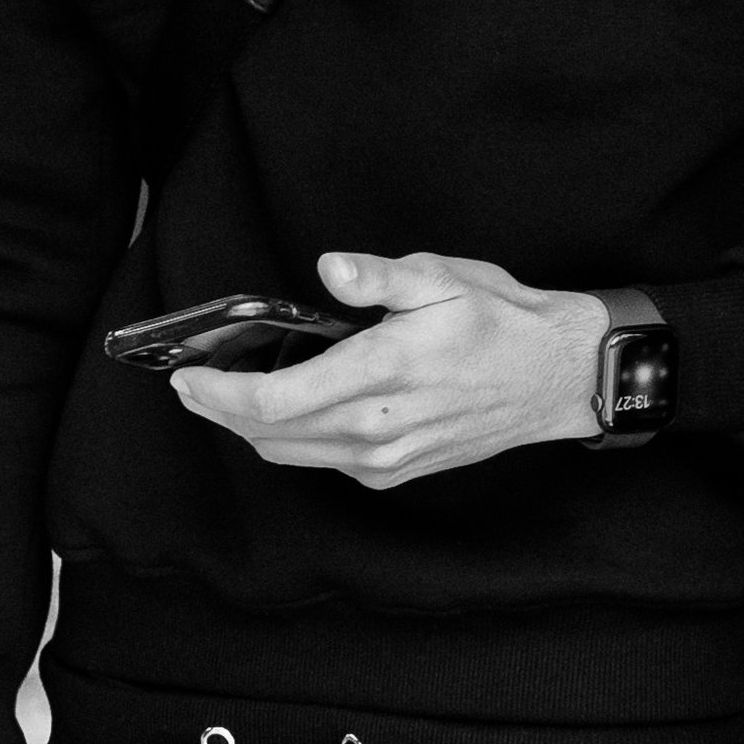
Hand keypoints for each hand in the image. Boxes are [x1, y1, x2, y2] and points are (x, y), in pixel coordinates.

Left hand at [171, 250, 605, 487]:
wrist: (556, 377)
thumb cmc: (499, 320)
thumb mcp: (441, 276)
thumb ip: (378, 276)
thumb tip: (330, 270)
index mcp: (382, 373)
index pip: (275, 399)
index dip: (219, 392)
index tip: (187, 374)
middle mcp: (378, 428)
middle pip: (269, 433)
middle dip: (219, 410)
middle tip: (191, 383)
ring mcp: (387, 459)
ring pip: (292, 454)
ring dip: (249, 428)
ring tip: (225, 395)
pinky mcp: (396, 473)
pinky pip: (325, 463)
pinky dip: (291, 440)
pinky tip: (286, 410)